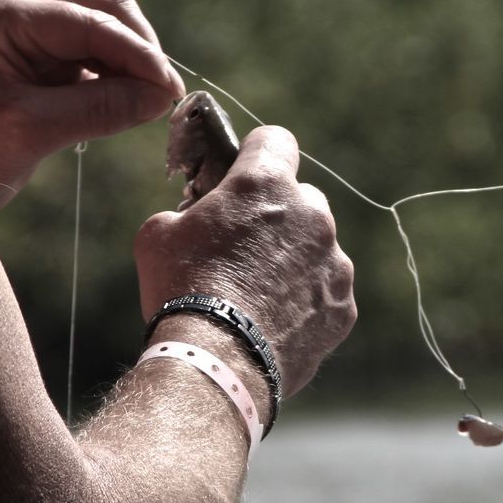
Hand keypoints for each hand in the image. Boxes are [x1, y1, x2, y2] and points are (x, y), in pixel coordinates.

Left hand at [0, 0, 186, 212]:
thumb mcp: (32, 132)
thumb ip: (99, 109)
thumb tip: (161, 97)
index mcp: (7, 18)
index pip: (89, 21)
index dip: (137, 52)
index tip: (169, 88)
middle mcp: (22, 16)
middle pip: (105, 12)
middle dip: (141, 49)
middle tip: (167, 95)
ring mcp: (36, 38)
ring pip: (108, 33)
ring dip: (135, 64)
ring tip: (154, 103)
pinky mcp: (48, 65)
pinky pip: (99, 60)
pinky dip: (123, 78)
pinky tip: (135, 104)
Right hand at [134, 126, 356, 396]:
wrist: (216, 362)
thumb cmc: (181, 291)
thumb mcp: (158, 235)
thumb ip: (186, 212)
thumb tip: (195, 218)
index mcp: (265, 184)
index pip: (275, 140)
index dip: (255, 154)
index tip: (243, 173)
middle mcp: (311, 215)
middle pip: (301, 198)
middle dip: (276, 215)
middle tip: (243, 248)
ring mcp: (334, 262)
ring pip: (318, 248)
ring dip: (294, 261)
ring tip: (257, 295)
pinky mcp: (344, 306)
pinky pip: (326, 292)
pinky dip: (307, 302)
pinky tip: (274, 323)